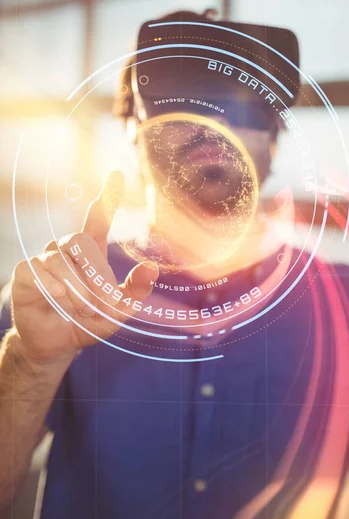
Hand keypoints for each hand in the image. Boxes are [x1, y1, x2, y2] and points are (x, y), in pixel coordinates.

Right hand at [11, 172, 157, 363]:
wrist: (56, 344)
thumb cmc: (87, 321)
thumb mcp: (117, 311)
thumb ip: (134, 292)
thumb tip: (152, 269)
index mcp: (91, 252)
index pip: (98, 217)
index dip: (107, 196)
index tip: (116, 175)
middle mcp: (66, 249)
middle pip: (80, 240)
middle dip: (94, 274)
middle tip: (100, 304)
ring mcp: (44, 260)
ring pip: (59, 259)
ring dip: (75, 288)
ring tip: (80, 309)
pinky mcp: (26, 274)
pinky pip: (37, 270)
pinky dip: (51, 285)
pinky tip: (58, 298)